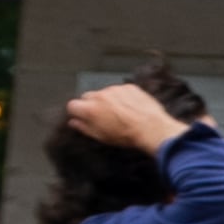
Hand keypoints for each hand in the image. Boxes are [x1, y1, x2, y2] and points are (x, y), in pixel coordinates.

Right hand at [65, 79, 185, 155]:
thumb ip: (84, 127)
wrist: (151, 128)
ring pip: (104, 93)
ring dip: (108, 100)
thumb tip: (74, 122)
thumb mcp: (101, 136)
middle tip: (102, 116)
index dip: (76, 112)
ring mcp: (115, 90)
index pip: (72, 105)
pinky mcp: (128, 87)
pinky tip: (130, 108)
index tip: (81, 116)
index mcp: (90, 109)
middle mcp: (100, 96)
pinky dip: (122, 97)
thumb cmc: (127, 135)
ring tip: (120, 114)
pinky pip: (120, 90)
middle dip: (91, 105)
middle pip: (87, 97)